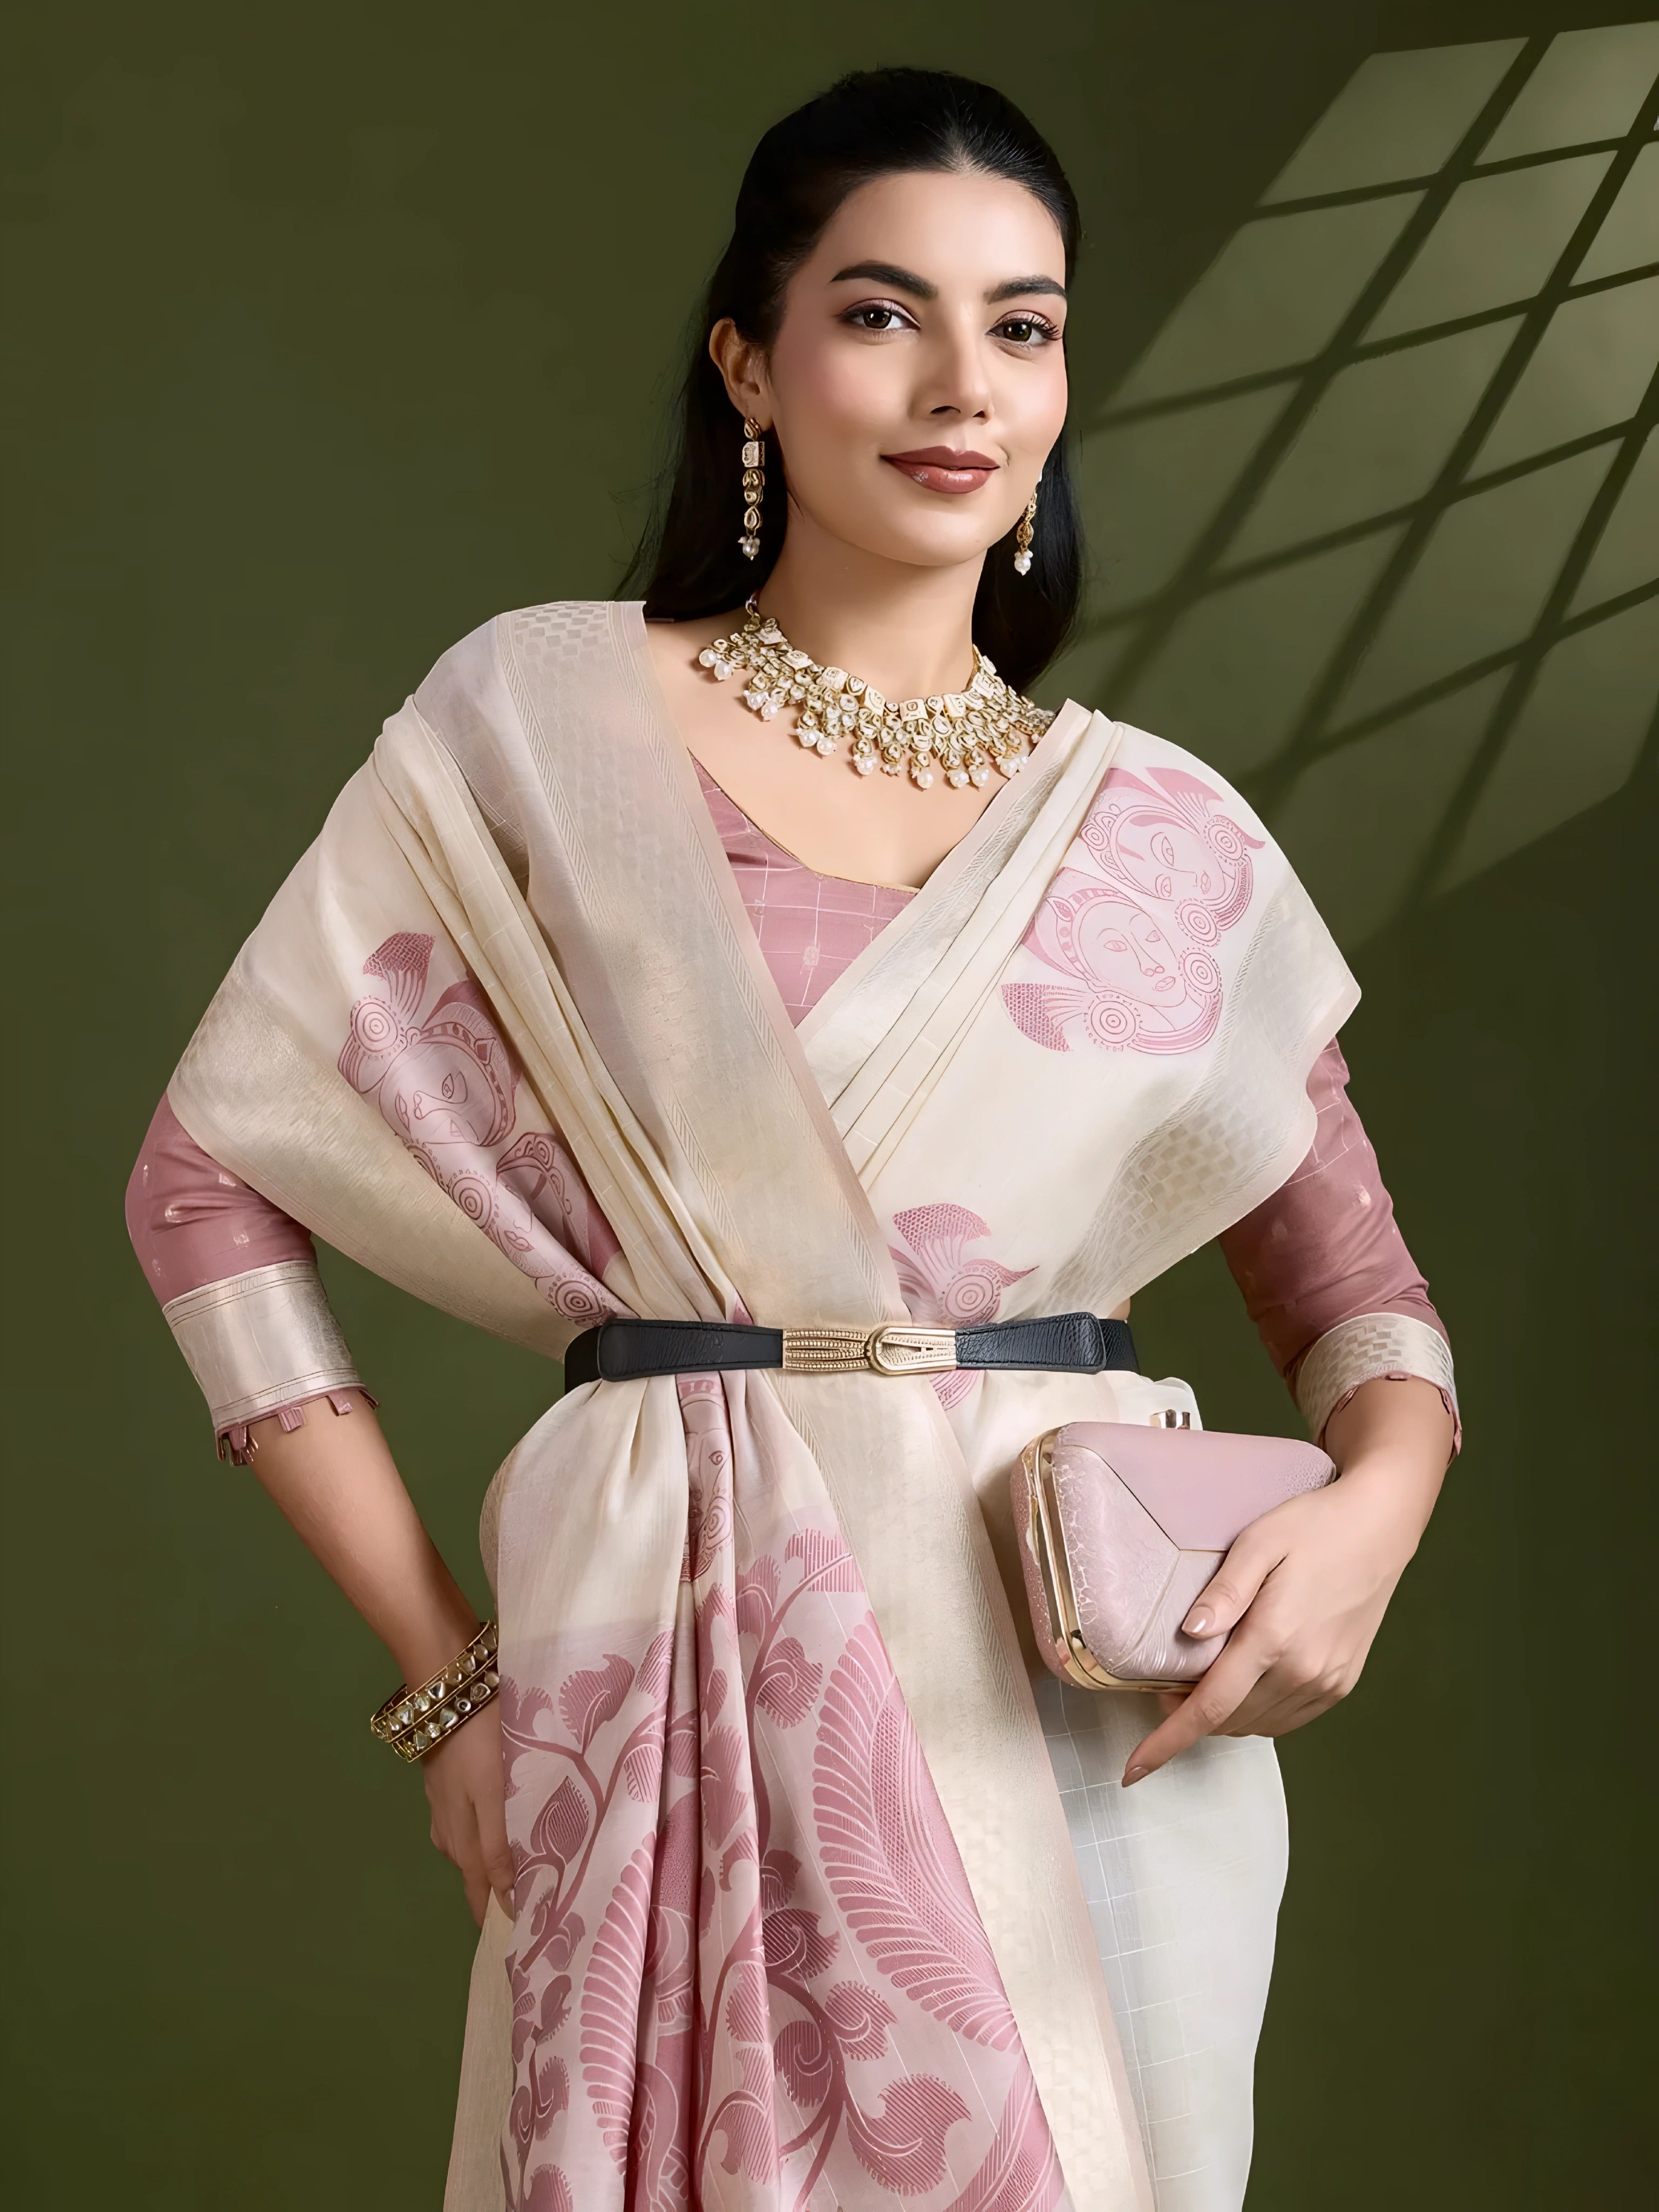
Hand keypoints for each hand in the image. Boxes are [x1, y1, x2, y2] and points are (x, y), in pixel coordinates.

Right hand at [423, 1704, 513, 1924]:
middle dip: (488, 1893)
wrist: (448, 1693)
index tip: (514, 1937)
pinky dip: (472, 1835)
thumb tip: (506, 1895)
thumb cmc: (481, 1743)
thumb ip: (498, 1845)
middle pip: (469, 1869)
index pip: (479, 1886)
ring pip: (461, 1846)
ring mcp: (441, 1803)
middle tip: (516, 1910)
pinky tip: (483, 1828)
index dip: (493, 1912)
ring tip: (505, 1875)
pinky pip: (456, 1822)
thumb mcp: (495, 1795)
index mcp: (464, 1835)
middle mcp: (448, 1827)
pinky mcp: (440, 1781)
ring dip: (480, 1864)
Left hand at [1122, 1379, 1453, 1784]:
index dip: (1167, 1742)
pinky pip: (1285, 1719)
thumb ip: (1224, 1592)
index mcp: (1275, 1639)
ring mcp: (1327, 1683)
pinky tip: (1244, 1683)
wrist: (1379, 1529)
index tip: (1133, 1769)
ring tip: (1204, 1679)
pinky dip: (1255, 1713)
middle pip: (1229, 1720)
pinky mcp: (1341, 1684)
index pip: (1210, 1708)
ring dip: (1222, 1715)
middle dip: (1188, 1716)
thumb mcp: (1259, 1543)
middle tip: (1167, 1681)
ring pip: (1256, 1725)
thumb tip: (1189, 1634)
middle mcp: (1303, 1673)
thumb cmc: (1314, 1527)